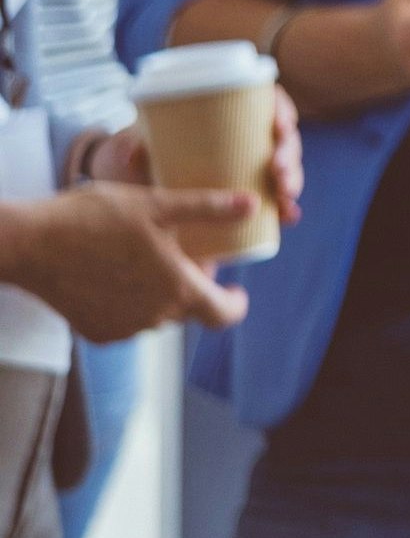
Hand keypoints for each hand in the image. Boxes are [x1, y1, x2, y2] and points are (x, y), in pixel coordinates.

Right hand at [0, 186, 254, 337]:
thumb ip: (208, 208)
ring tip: (141, 258)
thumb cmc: (92, 219)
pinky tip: (114, 274)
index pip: (224, 314)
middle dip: (191, 284)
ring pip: (156, 314)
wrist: (28, 244)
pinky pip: (126, 321)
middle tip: (177, 251)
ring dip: (158, 293)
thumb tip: (252, 204)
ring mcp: (122, 330)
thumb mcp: (155, 205)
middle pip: (188, 308)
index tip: (234, 288)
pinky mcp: (95, 333)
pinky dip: (129, 302)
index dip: (234, 302)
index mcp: (177, 291)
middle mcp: (153, 320)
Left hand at [85, 93, 306, 226]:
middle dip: (289, 156)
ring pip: (285, 169)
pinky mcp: (248, 196)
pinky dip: (284, 208)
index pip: (269, 103)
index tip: (280, 126)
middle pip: (283, 140)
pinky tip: (288, 215)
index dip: (283, 112)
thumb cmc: (143, 149)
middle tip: (277, 171)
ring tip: (285, 196)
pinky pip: (275, 200)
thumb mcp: (141, 142)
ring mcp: (251, 168)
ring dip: (292, 181)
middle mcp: (248, 139)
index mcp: (232, 113)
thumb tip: (132, 156)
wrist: (134, 177)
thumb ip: (138, 146)